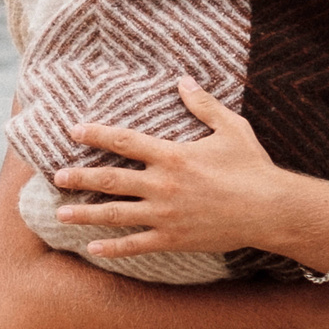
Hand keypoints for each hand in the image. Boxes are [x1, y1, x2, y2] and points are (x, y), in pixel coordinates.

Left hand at [52, 77, 328, 261]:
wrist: (271, 210)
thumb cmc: (253, 166)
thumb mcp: (231, 127)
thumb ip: (203, 105)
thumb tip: (183, 80)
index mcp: (172, 155)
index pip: (124, 142)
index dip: (96, 134)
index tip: (74, 131)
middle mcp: (163, 185)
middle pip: (111, 180)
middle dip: (80, 177)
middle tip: (56, 177)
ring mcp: (166, 215)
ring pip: (116, 214)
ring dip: (86, 214)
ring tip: (60, 213)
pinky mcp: (174, 239)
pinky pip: (136, 244)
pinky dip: (113, 247)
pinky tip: (93, 248)